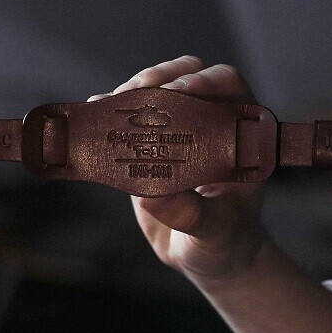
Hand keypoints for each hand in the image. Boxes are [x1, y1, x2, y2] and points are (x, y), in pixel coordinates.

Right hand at [90, 56, 271, 286]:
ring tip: (109, 108)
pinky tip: (93, 117)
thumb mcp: (215, 233)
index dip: (203, 80)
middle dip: (158, 79)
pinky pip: (126, 116)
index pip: (227, 85)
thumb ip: (193, 215)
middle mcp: (208, 121)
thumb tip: (155, 195)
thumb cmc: (224, 242)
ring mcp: (175, 129)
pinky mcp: (146, 142)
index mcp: (238, 132)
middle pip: (185, 76)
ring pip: (154, 89)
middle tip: (134, 95)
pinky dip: (108, 112)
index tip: (179, 93)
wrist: (205, 256)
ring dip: (131, 92)